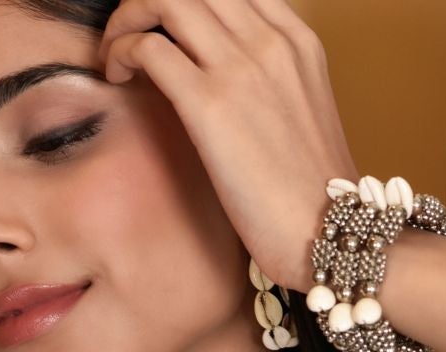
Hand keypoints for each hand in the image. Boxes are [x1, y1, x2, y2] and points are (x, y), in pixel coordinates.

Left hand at [99, 0, 359, 293]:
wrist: (328, 234)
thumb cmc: (312, 197)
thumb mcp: (302, 116)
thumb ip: (270, 84)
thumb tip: (223, 82)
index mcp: (297, 41)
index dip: (188, 2)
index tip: (165, 24)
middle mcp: (269, 41)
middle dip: (149, 0)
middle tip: (129, 30)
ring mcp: (241, 68)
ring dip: (127, 16)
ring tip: (116, 52)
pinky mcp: (210, 104)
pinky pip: (149, 47)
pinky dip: (121, 51)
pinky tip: (118, 77)